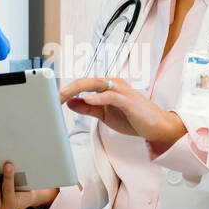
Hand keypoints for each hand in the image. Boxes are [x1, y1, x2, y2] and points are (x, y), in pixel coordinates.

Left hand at [58, 76, 186, 150]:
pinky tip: (87, 100)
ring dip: (78, 89)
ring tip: (63, 96)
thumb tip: (70, 102)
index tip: (52, 98)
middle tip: (53, 96)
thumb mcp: (104, 115)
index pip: (83, 84)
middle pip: (86, 81)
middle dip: (68, 88)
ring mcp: (122, 91)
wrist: (156, 127)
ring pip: (96, 84)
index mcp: (107, 87)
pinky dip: (98, 97)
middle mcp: (114, 84)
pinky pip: (111, 96)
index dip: (67, 90)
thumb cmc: (133, 118)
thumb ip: (88, 108)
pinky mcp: (128, 100)